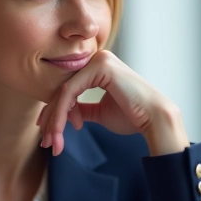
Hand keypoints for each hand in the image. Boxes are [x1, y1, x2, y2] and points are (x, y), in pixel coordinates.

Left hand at [37, 50, 189, 156]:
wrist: (154, 119)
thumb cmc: (133, 117)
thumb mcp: (100, 112)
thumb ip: (83, 109)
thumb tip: (67, 114)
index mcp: (99, 67)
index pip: (68, 88)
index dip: (55, 112)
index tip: (49, 133)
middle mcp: (98, 59)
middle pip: (63, 89)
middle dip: (51, 118)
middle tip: (46, 141)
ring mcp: (99, 60)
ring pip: (64, 92)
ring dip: (54, 120)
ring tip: (52, 141)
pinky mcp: (101, 67)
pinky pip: (70, 91)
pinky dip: (62, 113)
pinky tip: (62, 130)